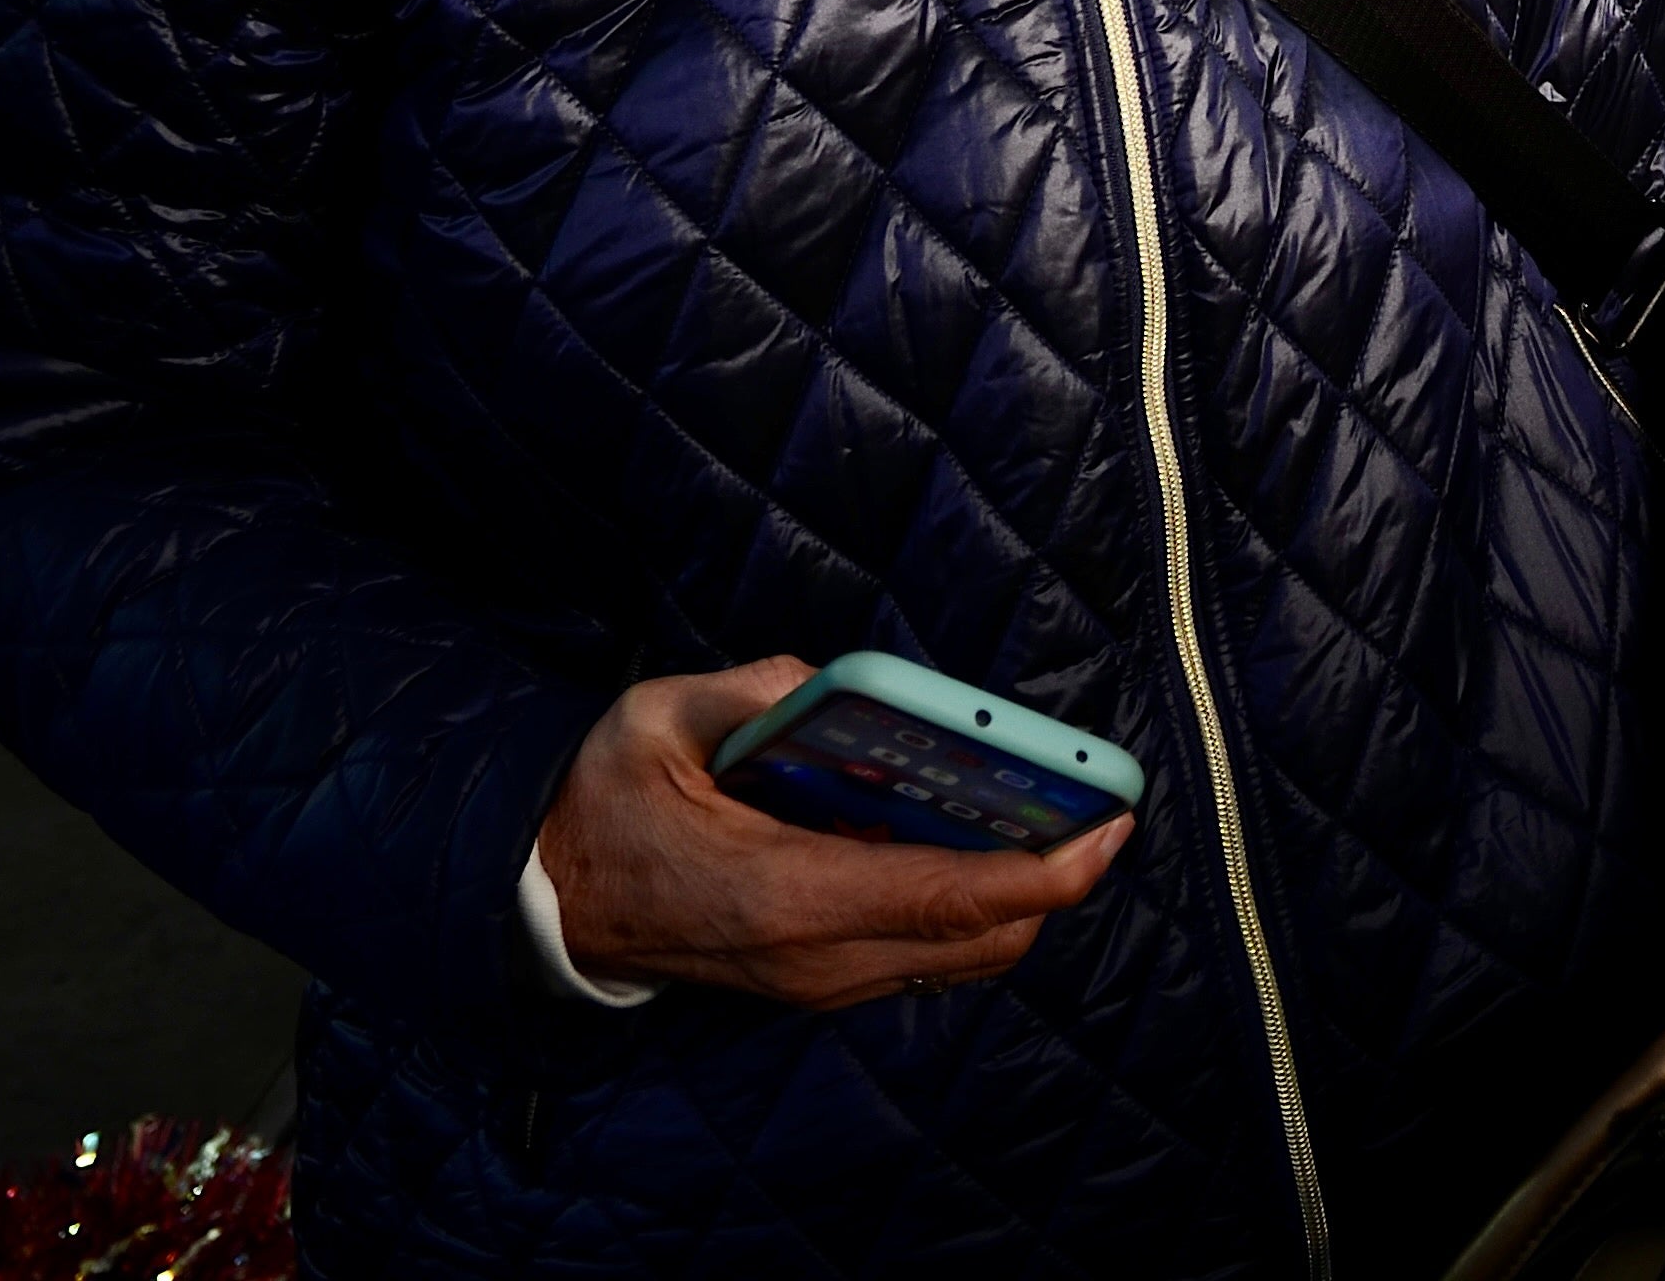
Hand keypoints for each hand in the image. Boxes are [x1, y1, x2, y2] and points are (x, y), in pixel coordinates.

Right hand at [532, 657, 1133, 1010]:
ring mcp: (823, 983)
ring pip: (967, 954)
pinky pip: (930, 953)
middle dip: (1055, 873)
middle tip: (1091, 795)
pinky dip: (973, 902)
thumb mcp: (655, 724)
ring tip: (1044, 805)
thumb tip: (826, 682)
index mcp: (787, 895)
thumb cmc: (603, 808)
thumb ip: (746, 692)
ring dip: (1019, 890)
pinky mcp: (823, 983)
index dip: (1050, 868)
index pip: (953, 899)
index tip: (1113, 820)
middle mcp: (818, 959)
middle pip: (986, 936)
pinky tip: (969, 831)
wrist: (551, 905)